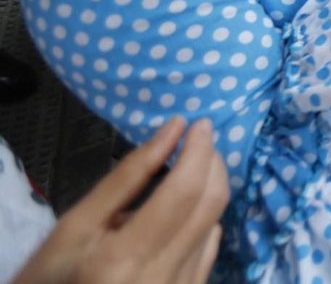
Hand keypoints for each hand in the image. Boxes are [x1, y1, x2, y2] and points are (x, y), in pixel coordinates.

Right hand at [16, 117, 228, 283]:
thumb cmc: (54, 274)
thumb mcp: (76, 224)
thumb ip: (126, 176)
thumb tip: (173, 130)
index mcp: (123, 258)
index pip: (183, 192)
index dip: (198, 151)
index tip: (200, 124)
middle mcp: (161, 277)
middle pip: (209, 205)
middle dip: (211, 164)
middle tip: (198, 141)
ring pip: (214, 222)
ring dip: (208, 189)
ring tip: (186, 172)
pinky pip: (210, 246)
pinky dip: (203, 218)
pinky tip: (182, 212)